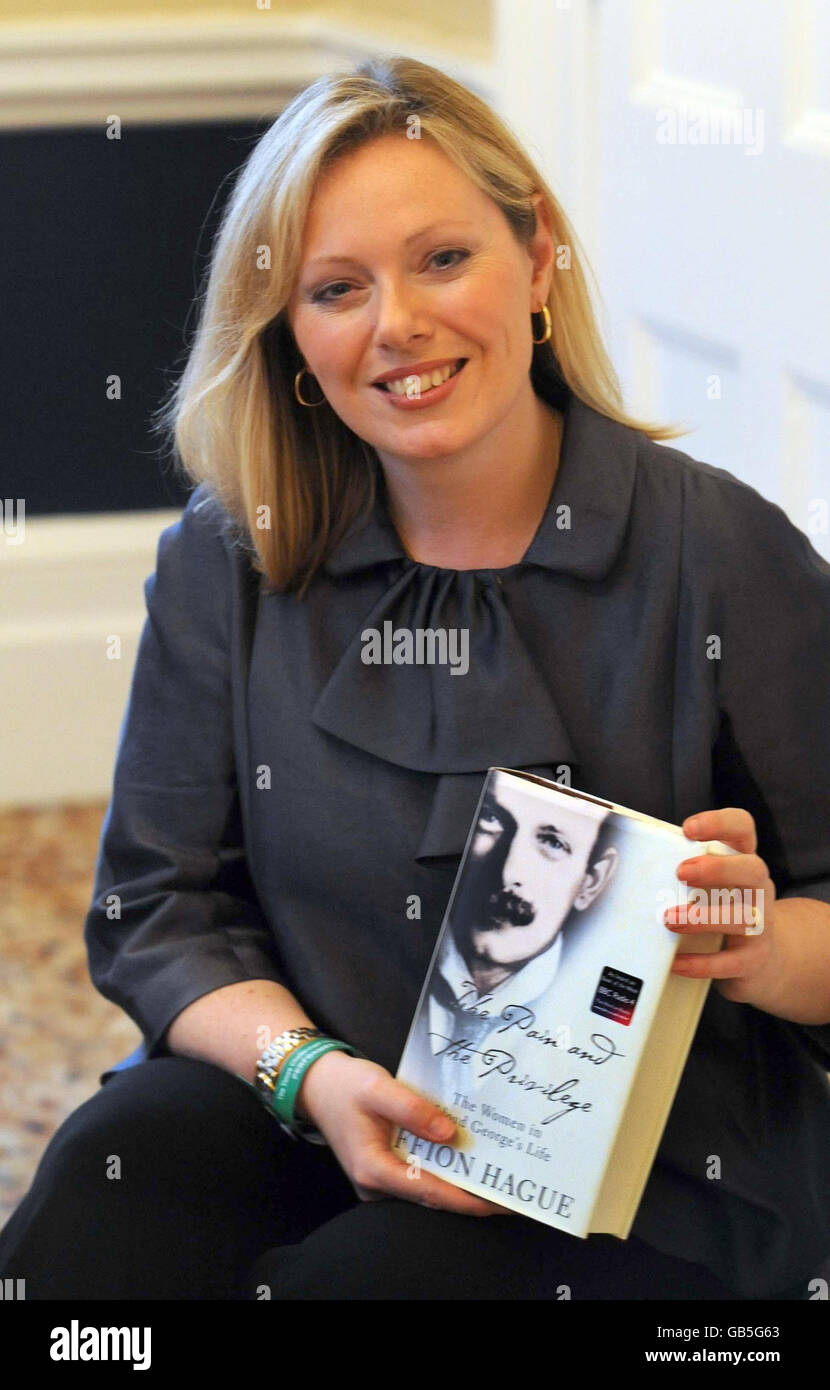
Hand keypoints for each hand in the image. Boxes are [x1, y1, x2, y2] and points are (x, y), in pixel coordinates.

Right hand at [295, 1048, 505, 1215]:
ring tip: (500, 1171)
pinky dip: (446, 1168)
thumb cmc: (346, 1085)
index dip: (468, 1200)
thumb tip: (451, 1134)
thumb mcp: (378, 1087)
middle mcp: (378, 1185)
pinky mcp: (386, 1171)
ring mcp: (381, 1181)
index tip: (501, 1202)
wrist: (317, 1085)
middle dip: (473, 1192)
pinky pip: (421, 1175)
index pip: (430, 1192)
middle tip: (512, 1186)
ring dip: (462, 1181)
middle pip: (433, 1196)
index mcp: (374, 1170)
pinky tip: (469, 1156)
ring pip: (429, 1187)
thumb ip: (413, 1109)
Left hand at [664, 807, 780, 1003]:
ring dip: (703, 917)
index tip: (688, 829)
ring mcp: (761, 925)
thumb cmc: (722, 912)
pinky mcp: (753, 959)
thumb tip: (628, 864)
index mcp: (742, 862)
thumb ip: (683, 871)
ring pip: (743, 917)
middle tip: (682, 872)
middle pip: (752, 869)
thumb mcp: (711, 886)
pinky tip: (676, 962)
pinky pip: (730, 962)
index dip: (720, 823)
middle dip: (717, 869)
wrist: (762, 960)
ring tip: (669, 919)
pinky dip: (701, 963)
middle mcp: (757, 889)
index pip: (742, 829)